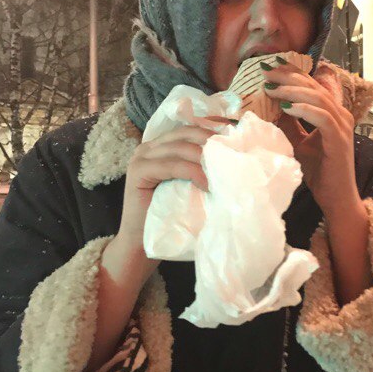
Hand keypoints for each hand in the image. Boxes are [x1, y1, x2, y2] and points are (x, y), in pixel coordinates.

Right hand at [116, 117, 234, 252]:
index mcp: (162, 146)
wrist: (142, 244)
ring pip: (180, 147)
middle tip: (232, 153)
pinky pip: (171, 165)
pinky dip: (192, 172)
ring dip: (205, 158)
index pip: (190, 128)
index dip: (212, 128)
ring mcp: (141, 157)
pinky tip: (206, 185)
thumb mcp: (191, 186)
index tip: (235, 134)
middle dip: (211, 140)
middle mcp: (150, 147)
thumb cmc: (172, 218)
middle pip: (186, 133)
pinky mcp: (138, 171)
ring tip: (223, 172)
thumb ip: (201, 169)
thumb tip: (234, 157)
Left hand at [261, 58, 360, 219]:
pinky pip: (322, 117)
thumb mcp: (298, 143)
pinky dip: (304, 109)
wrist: (336, 198)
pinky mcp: (339, 139)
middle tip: (267, 73)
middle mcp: (340, 115)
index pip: (312, 85)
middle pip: (314, 86)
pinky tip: (287, 107)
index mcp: (332, 113)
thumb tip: (271, 107)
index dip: (291, 74)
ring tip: (272, 89)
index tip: (269, 69)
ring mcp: (342, 126)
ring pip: (318, 98)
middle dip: (289, 77)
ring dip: (293, 91)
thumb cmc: (320, 172)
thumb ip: (289, 125)